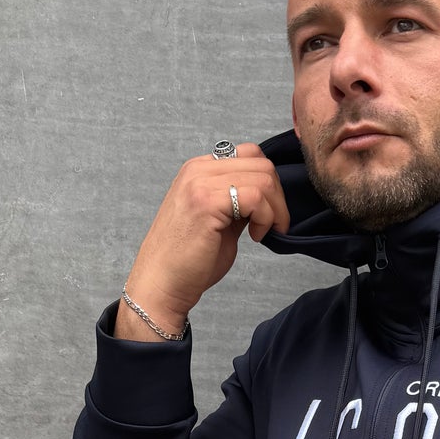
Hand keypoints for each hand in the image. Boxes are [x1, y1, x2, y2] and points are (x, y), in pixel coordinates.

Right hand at [116, 142, 291, 338]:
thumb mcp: (220, 222)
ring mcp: (200, 183)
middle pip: (261, 163)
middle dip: (278, 197)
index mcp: (199, 170)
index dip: (269, 183)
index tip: (269, 213)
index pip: (250, 155)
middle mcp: (198, 169)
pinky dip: (265, 217)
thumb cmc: (188, 261)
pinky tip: (255, 236)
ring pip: (263, 177)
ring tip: (263, 232)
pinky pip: (255, 196)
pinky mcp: (207, 202)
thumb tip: (267, 198)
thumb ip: (239, 203)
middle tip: (275, 226)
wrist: (162, 283)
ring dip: (274, 209)